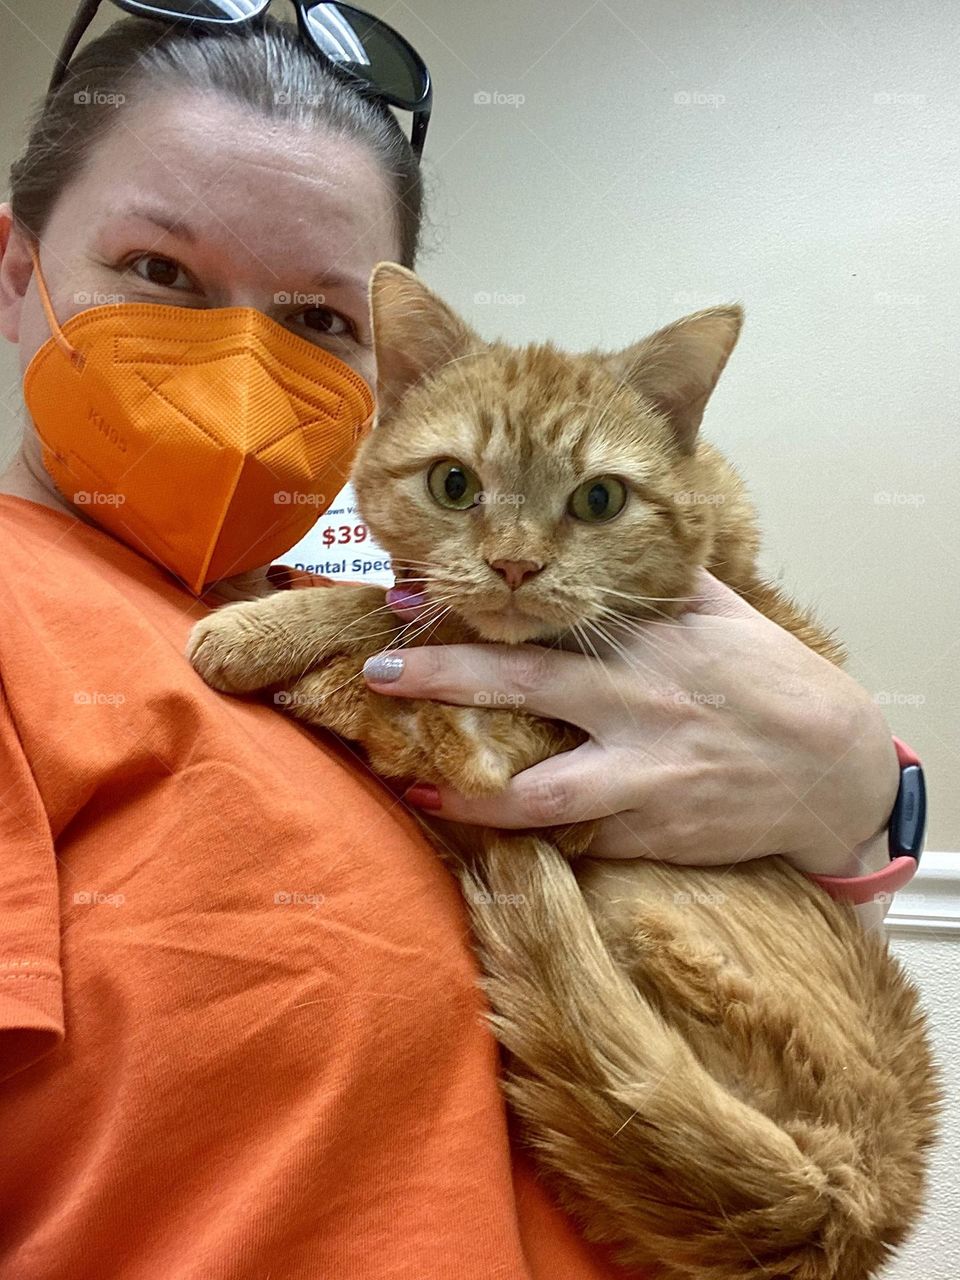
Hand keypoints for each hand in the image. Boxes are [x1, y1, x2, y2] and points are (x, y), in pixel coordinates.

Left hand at [366, 570, 899, 874]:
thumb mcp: (721, 614)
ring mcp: (643, 776)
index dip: (471, 614)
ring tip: (418, 791)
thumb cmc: (773, 680)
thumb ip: (657, 584)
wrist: (835, 770)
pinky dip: (531, 841)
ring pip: (539, 793)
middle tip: (379, 673)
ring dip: (470, 795)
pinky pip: (577, 843)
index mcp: (647, 643)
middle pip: (522, 688)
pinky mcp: (652, 835)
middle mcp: (636, 706)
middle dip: (442, 678)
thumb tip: (601, 546)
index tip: (406, 600)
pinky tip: (489, 837)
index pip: (545, 620)